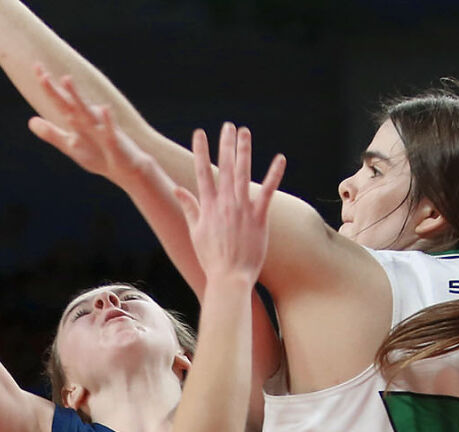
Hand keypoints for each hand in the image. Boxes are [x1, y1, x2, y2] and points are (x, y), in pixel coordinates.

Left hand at [27, 67, 158, 183]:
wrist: (127, 168)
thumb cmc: (99, 155)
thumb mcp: (71, 145)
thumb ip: (51, 133)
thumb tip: (30, 121)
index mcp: (77, 120)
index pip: (59, 101)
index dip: (47, 87)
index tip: (36, 67)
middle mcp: (88, 120)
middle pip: (69, 102)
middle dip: (55, 88)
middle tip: (41, 72)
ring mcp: (101, 129)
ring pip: (87, 112)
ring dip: (76, 96)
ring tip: (66, 79)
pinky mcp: (114, 142)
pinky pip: (110, 130)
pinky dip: (107, 120)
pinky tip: (104, 108)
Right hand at [173, 124, 284, 285]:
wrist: (229, 278)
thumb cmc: (212, 259)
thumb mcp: (195, 233)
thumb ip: (189, 208)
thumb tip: (178, 189)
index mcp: (208, 207)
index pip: (202, 172)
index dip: (201, 151)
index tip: (199, 133)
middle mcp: (224, 204)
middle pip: (223, 167)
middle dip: (225, 144)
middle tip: (227, 126)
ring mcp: (242, 209)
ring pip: (242, 173)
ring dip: (243, 151)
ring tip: (244, 132)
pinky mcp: (259, 218)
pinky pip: (267, 192)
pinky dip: (273, 174)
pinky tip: (279, 159)